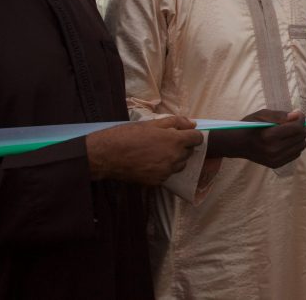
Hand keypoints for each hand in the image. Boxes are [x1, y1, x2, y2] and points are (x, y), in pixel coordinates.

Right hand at [86, 116, 203, 184]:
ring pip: (180, 165)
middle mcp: (174, 158)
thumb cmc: (129, 135)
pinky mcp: (157, 182)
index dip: (192, 135)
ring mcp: (166, 172)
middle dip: (182, 145)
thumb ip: (176, 122)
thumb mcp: (152, 123)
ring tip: (158, 151)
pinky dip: (164, 168)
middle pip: (189, 152)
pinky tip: (151, 162)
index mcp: (175, 141)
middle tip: (166, 141)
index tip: (185, 134)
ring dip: (175, 158)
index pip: (197, 139)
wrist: (108, 155)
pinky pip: (167, 174)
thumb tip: (192, 124)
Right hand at [213, 109, 305, 168]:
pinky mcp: (276, 164)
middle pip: (301, 137)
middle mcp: (273, 150)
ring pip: (301, 146)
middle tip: (293, 122)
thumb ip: (280, 115)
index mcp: (269, 136)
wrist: (238, 144)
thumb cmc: (249, 126)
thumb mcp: (261, 114)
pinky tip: (285, 141)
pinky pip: (296, 154)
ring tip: (288, 132)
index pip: (297, 128)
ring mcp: (275, 159)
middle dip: (301, 127)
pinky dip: (294, 146)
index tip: (297, 114)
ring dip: (298, 137)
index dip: (301, 119)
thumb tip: (297, 116)